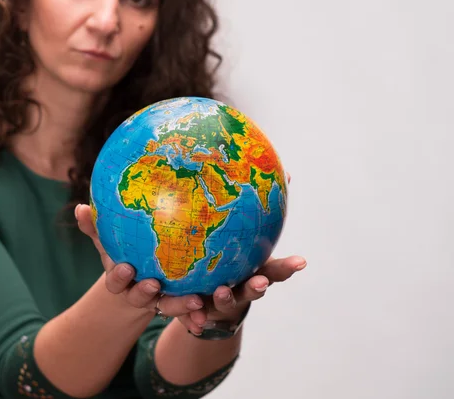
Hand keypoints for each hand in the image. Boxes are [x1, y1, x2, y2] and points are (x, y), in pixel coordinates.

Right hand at [75, 204, 204, 325]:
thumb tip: (79, 208)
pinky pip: (185, 313)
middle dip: (145, 292)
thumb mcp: (107, 242)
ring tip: (195, 301)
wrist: (136, 280)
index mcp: (120, 280)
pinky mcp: (175, 305)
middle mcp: (138, 294)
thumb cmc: (120, 254)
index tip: (126, 268)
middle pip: (140, 297)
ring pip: (167, 306)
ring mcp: (157, 301)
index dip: (119, 277)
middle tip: (154, 284)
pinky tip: (203, 319)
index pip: (116, 281)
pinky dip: (193, 317)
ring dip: (180, 306)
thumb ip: (94, 228)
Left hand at [190, 170, 305, 331]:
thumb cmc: (230, 258)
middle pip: (254, 289)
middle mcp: (241, 287)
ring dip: (226, 298)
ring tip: (221, 291)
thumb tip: (284, 172)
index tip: (301, 261)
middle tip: (260, 281)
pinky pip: (195, 312)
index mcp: (254, 270)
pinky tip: (193, 321)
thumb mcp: (244, 235)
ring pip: (226, 302)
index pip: (276, 268)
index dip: (289, 266)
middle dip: (258, 286)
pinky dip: (196, 317)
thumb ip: (260, 208)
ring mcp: (222, 301)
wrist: (209, 298)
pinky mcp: (199, 310)